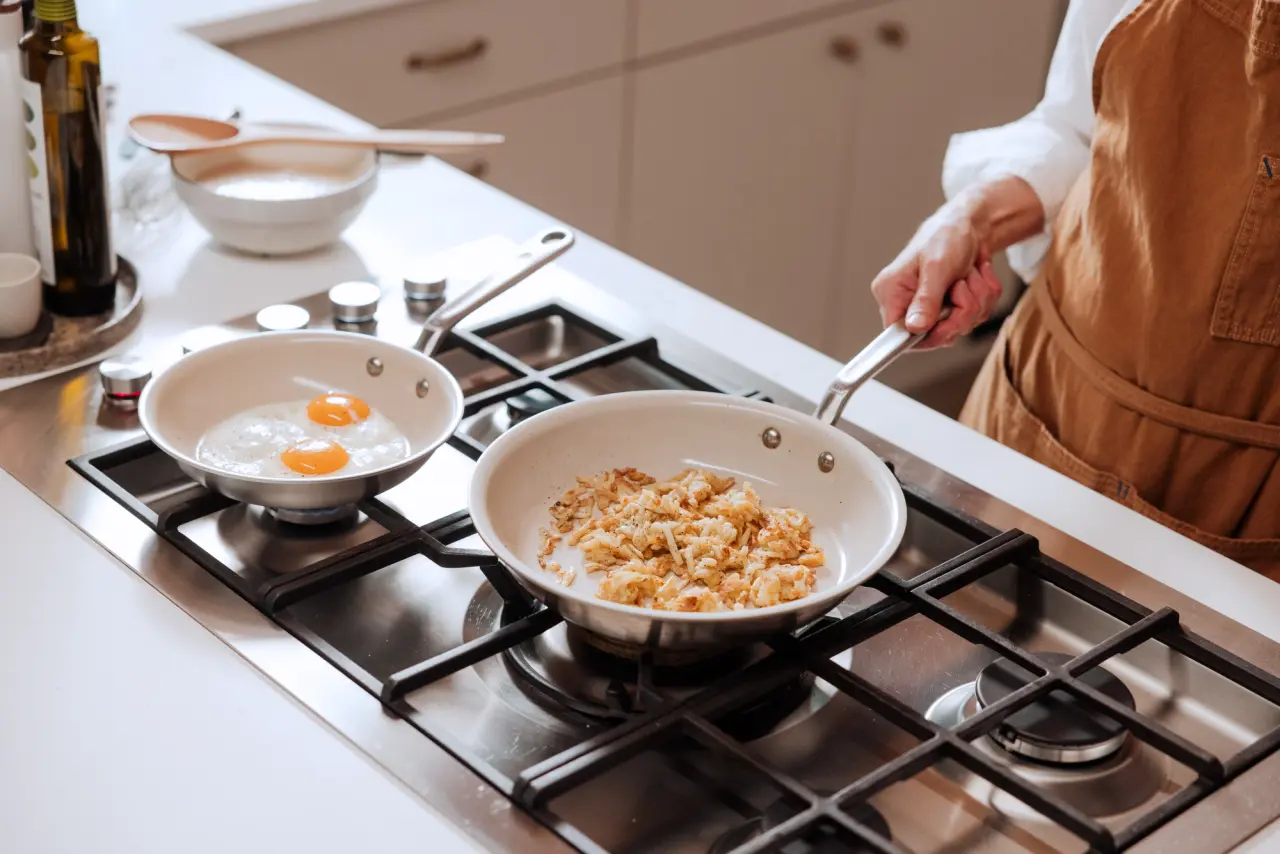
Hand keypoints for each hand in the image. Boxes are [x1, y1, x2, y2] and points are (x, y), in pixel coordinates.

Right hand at [871, 201, 1002, 348]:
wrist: (970, 225)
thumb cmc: (945, 236)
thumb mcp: (936, 267)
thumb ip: (925, 300)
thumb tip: (913, 328)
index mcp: (891, 294)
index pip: (898, 336)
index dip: (927, 334)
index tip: (947, 317)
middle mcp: (906, 305)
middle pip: (936, 335)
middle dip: (961, 311)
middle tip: (962, 284)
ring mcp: (930, 309)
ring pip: (961, 326)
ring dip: (976, 298)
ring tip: (968, 274)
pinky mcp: (950, 309)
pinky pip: (975, 317)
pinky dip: (983, 295)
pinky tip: (974, 276)